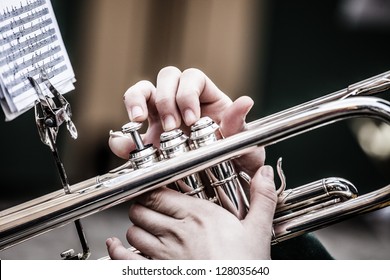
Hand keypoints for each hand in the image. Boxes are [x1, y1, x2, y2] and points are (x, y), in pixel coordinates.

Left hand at [106, 165, 276, 259]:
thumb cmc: (244, 268)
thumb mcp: (258, 232)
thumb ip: (261, 199)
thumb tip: (265, 173)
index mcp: (199, 216)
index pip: (160, 193)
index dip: (153, 190)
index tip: (154, 190)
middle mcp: (177, 231)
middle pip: (142, 210)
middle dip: (143, 208)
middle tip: (149, 209)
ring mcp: (163, 253)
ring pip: (134, 231)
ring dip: (135, 227)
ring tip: (142, 227)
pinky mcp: (156, 272)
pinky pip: (125, 258)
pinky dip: (116, 250)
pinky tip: (114, 245)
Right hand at [109, 66, 264, 176]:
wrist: (220, 185)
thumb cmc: (234, 158)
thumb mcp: (240, 146)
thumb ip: (239, 126)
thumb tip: (245, 101)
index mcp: (206, 98)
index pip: (193, 78)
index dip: (188, 93)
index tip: (191, 119)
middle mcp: (182, 102)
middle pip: (166, 77)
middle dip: (165, 99)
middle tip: (171, 127)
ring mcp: (161, 117)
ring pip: (142, 91)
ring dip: (136, 101)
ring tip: (137, 122)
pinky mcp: (148, 138)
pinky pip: (128, 130)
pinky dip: (122, 136)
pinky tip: (123, 146)